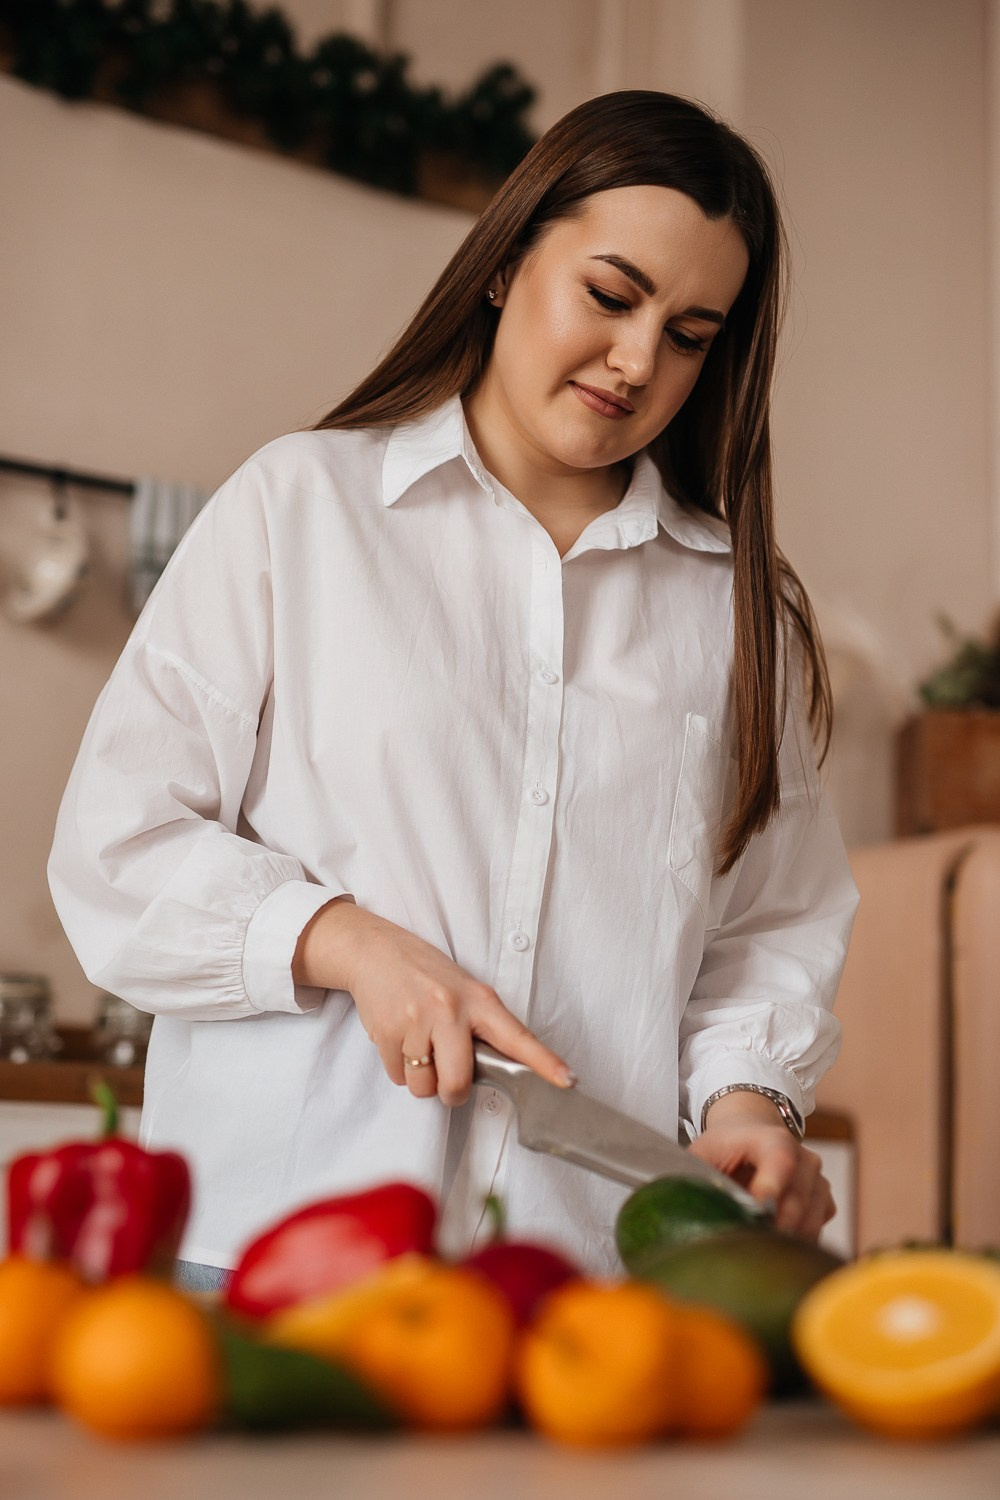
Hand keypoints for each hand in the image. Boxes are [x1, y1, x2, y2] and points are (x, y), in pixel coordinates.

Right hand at [292, 900, 574, 1106]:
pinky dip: (399, 1068)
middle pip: (457, 1083)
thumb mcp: (464, 989)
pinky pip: (398, 1077)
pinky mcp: (387, 1032)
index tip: (567, 1080)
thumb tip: (494, 1071)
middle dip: (451, 1091)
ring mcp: (417, 1021)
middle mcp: (450, 1010)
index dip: (544, 1061)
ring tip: (418, 1044)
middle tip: (447, 1077)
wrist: (375, 951)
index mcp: (479, 1000)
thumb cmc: (425, 974)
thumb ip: (480, 1025)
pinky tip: (400, 1039)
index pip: (517, 1036)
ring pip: (423, 1086)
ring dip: (421, 1078)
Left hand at [689, 1092, 834, 1240]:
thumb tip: (673, 1206)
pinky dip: (797, 1241)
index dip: (771, 1189)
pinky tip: (773, 1240)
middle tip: (747, 1245)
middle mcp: (803, 1158)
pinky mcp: (823, 1200)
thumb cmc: (725, 1146)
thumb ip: (696, 1176)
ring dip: (785, 1240)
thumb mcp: (703, 1153)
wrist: (751, 1131)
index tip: (759, 1215)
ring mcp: (817, 1179)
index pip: (780, 1163)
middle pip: (797, 1200)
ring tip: (755, 1246)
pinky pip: (817, 1228)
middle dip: (773, 1228)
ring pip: (810, 1220)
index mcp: (772, 1140)